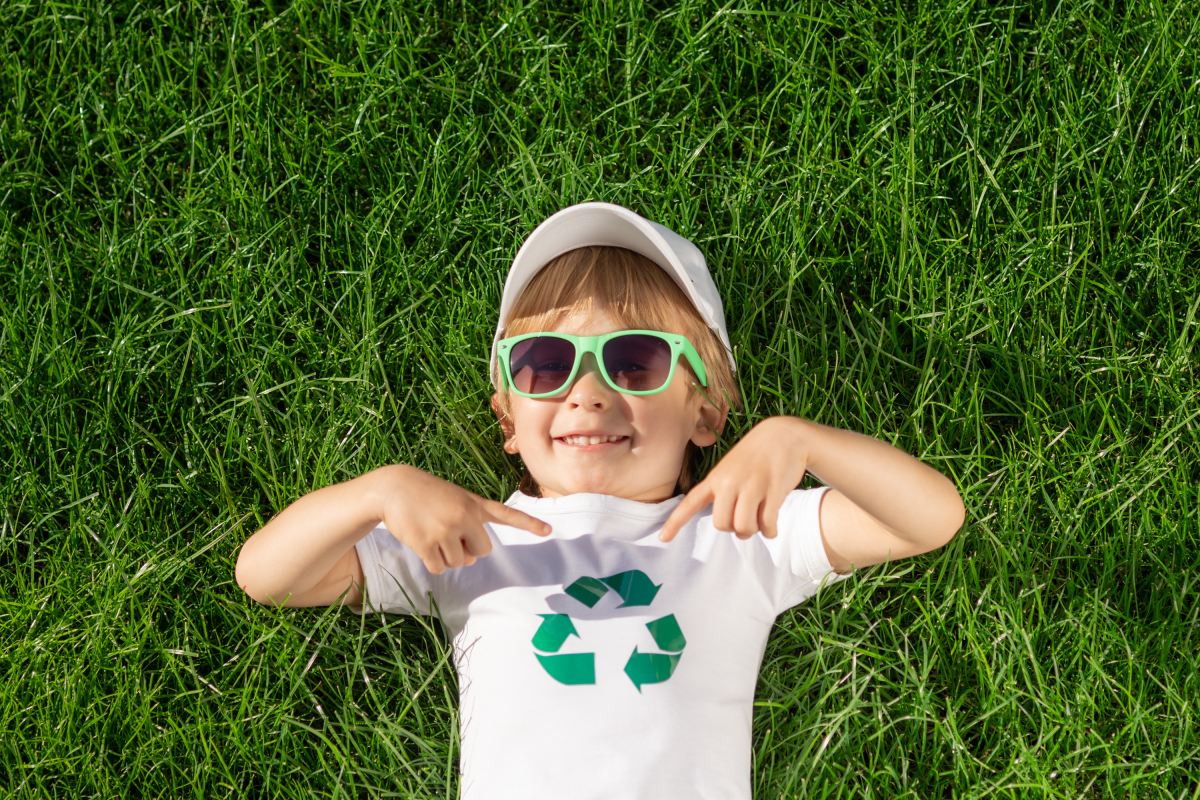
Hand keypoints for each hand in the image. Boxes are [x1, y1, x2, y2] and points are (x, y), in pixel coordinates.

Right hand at [376, 465, 550, 573]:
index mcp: (475, 504)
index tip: (549, 531)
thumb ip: (469, 526)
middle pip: (482, 552)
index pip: (508, 514)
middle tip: (449, 533)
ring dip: (446, 556)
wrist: (394, 487)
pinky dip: (432, 562)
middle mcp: (465, 516)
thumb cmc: (428, 495)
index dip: (529, 524)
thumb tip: (468, 560)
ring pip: (459, 563)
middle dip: (467, 550)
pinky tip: (422, 543)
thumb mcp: (455, 499)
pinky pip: (439, 568)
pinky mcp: (426, 542)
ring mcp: (445, 529)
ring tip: (433, 532)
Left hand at [659, 417, 808, 541]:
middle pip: (721, 524)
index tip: (662, 538)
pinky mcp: (772, 490)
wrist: (783, 435)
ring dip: (753, 530)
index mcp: (715, 478)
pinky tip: (771, 527)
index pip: (691, 502)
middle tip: (746, 521)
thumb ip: (724, 492)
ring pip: (743, 527)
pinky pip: (766, 524)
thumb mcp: (731, 467)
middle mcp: (729, 482)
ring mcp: (751, 486)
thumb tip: (729, 524)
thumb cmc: (756, 455)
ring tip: (760, 521)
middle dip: (734, 529)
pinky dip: (769, 531)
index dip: (675, 522)